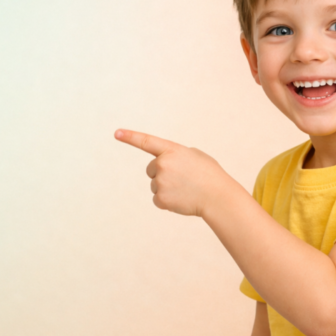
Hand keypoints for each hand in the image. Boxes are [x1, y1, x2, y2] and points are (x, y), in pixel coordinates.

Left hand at [114, 129, 234, 217]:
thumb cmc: (209, 175)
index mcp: (172, 150)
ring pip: (155, 185)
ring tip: (185, 189)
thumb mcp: (194, 156)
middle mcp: (162, 164)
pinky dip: (167, 201)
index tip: (116, 133)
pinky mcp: (160, 198)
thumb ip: (176, 155)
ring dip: (166, 188)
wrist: (218, 197)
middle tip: (182, 179)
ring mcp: (160, 181)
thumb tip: (163, 163)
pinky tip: (182, 199)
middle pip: (151, 169)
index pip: (146, 141)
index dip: (130, 137)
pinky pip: (157, 199)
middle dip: (162, 174)